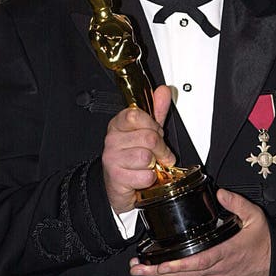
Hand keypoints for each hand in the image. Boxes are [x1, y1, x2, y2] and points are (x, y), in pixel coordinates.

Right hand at [102, 85, 175, 212]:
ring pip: (146, 157)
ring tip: (149, 165)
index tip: (155, 132)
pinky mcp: (116, 177)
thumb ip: (156, 111)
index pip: (135, 115)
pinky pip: (145, 176)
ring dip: (154, 165)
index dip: (152, 125)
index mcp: (118, 124)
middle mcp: (112, 140)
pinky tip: (142, 176)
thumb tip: (163, 91)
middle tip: (158, 153)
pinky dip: (149, 179)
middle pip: (148, 138)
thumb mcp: (146, 130)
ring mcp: (112, 158)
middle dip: (160, 148)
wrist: (118, 184)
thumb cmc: (132, 157)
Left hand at [129, 189, 270, 275]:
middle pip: (184, 275)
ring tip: (143, 269)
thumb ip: (237, 203)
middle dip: (158, 272)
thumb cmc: (265, 244)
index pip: (197, 262)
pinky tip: (163, 273)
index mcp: (226, 254)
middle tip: (138, 267)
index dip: (176, 265)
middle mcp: (218, 272)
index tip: (159, 264)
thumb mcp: (255, 217)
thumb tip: (220, 193)